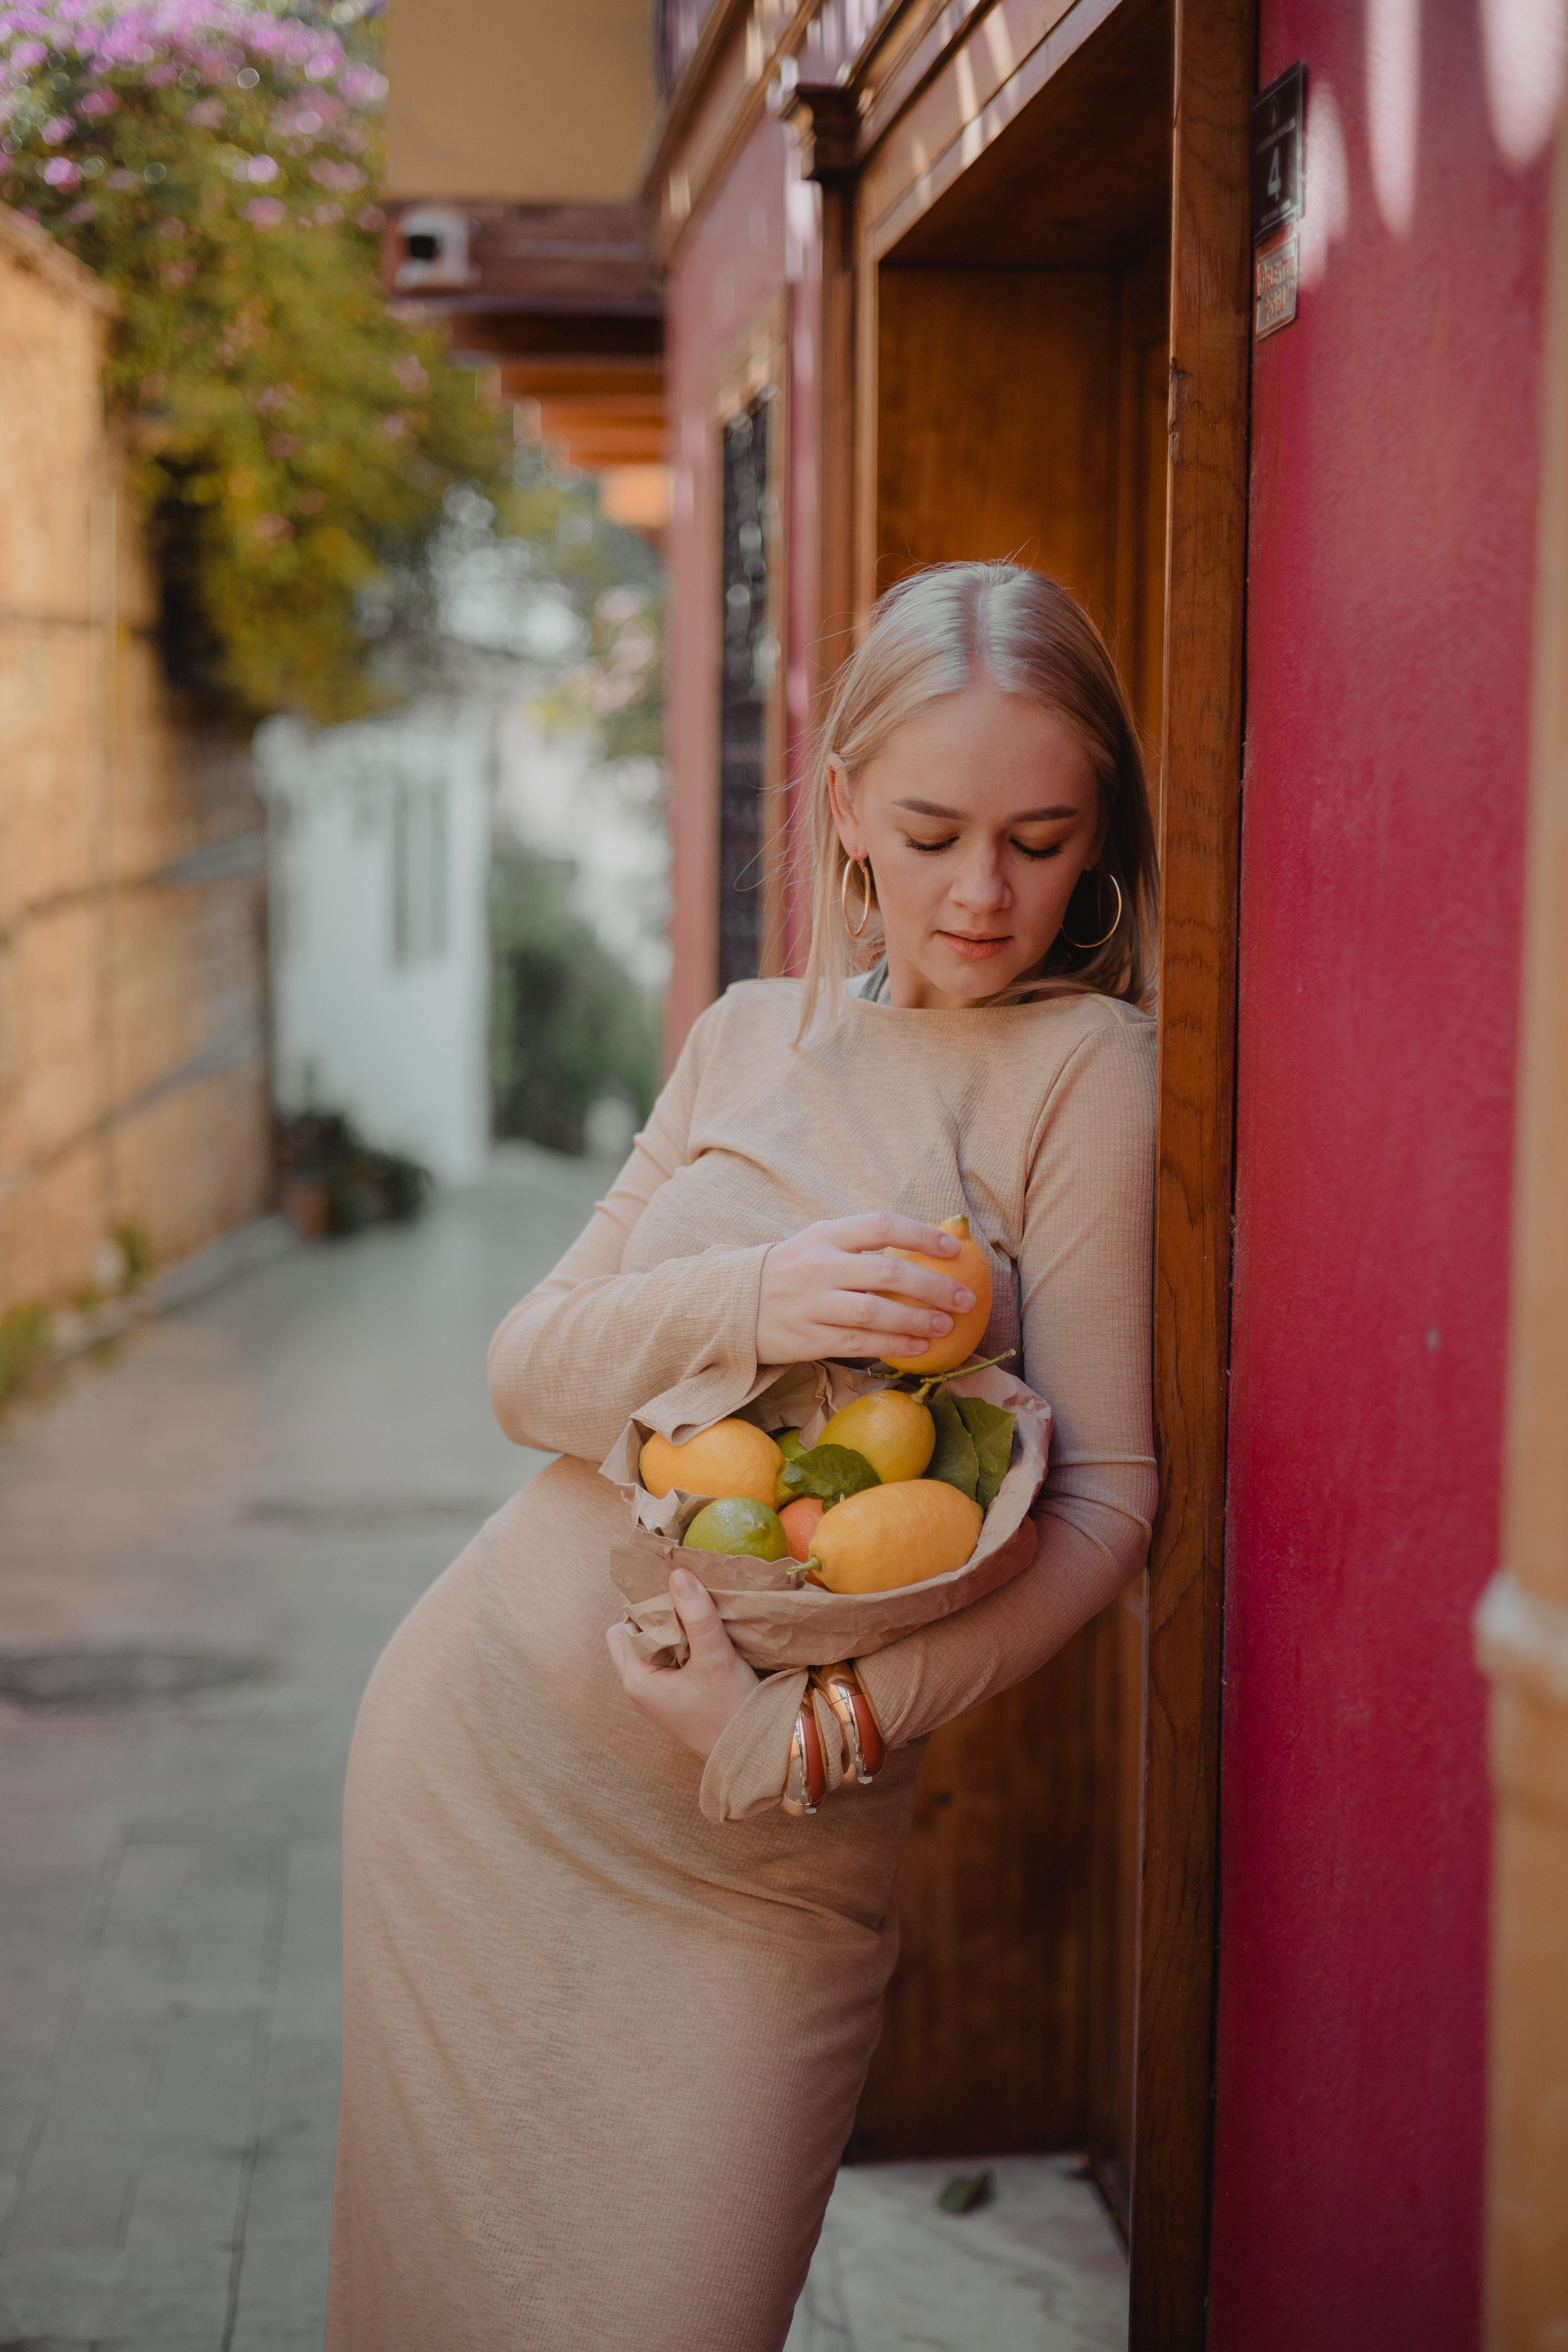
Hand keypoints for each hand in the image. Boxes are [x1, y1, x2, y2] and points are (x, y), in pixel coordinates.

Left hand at [604, 1569, 759, 1761]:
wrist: (755, 1753)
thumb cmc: (730, 1709)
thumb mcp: (715, 1656)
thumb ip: (696, 1615)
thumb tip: (677, 1573)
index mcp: (636, 1678)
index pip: (628, 1624)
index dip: (651, 1605)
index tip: (680, 1593)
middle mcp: (638, 1687)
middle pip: (637, 1633)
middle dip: (661, 1616)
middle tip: (691, 1605)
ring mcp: (655, 1694)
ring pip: (654, 1645)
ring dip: (674, 1630)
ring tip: (700, 1620)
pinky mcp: (673, 1697)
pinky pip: (669, 1659)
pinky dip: (683, 1645)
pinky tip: (705, 1639)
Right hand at [755, 1212, 974, 1365]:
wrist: (732, 1304)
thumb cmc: (793, 1271)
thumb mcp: (821, 1243)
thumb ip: (865, 1242)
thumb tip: (934, 1239)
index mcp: (825, 1235)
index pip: (881, 1226)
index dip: (921, 1235)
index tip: (953, 1248)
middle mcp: (818, 1266)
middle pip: (885, 1273)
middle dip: (932, 1286)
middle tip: (964, 1299)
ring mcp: (810, 1304)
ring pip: (874, 1313)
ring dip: (917, 1321)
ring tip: (946, 1326)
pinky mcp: (806, 1338)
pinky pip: (857, 1344)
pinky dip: (892, 1346)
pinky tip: (918, 1348)